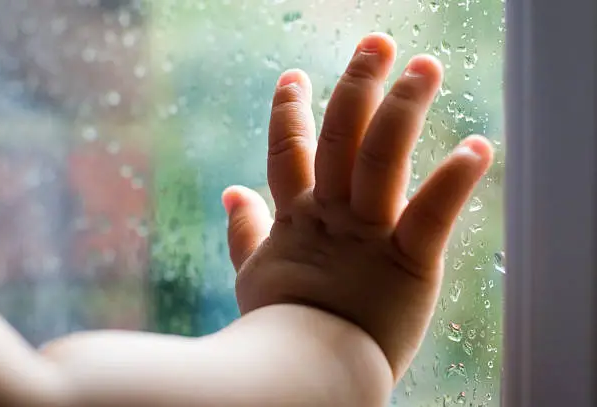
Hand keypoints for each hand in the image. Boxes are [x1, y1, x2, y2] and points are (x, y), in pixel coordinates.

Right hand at [223, 32, 492, 382]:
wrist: (301, 376)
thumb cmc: (278, 329)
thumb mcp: (252, 274)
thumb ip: (243, 231)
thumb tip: (231, 191)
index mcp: (296, 219)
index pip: (289, 152)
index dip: (289, 111)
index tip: (293, 77)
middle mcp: (331, 215)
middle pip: (340, 137)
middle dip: (357, 86)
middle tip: (375, 43)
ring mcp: (367, 235)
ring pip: (380, 158)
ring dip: (402, 107)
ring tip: (422, 65)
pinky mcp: (407, 263)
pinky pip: (430, 214)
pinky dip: (453, 180)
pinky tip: (477, 146)